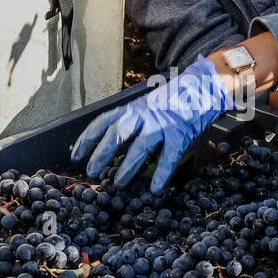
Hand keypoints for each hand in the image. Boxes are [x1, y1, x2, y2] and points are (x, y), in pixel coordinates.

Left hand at [72, 56, 235, 191]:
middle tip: (92, 170)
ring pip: (140, 146)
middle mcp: (143, 114)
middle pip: (117, 133)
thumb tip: (109, 145)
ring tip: (118, 183)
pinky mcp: (179, 134)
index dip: (88, 138)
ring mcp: (161, 124)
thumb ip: (130, 122)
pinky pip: (169, 157)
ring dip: (127, 166)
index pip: (104, 121)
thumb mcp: (145, 108)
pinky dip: (162, 173)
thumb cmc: (171, 102)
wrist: (202, 88)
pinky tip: (155, 188)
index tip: (76, 154)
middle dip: (102, 153)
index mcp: (132, 108)